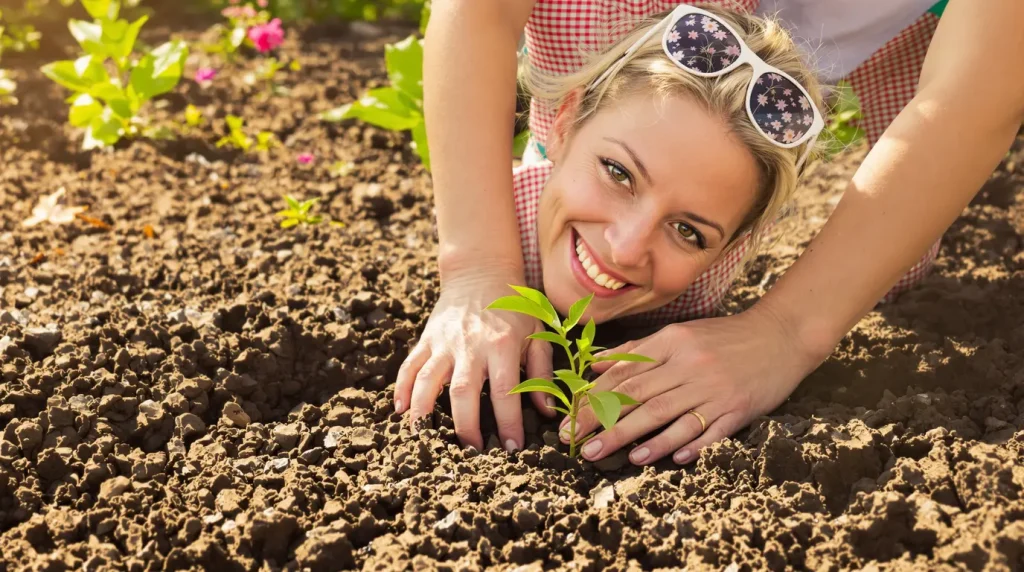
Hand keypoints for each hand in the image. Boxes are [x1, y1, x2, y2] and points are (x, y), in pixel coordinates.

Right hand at [394, 271, 556, 451]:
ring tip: (424, 439)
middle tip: (472, 453)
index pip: (505, 391)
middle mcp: (470, 345)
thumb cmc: (515, 309)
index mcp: (502, 345)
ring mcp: (444, 342)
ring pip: (427, 379)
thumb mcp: (538, 335)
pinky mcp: (427, 339)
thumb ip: (542, 373)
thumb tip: (547, 411)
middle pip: (462, 391)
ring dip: (423, 410)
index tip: (513, 447)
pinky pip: (409, 365)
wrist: (482, 272)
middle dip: (465, 426)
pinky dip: (401, 388)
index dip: (509, 422)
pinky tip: (400, 411)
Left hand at [560, 304, 825, 464]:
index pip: (625, 374)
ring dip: (636, 437)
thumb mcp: (679, 334)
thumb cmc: (724, 337)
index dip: (593, 398)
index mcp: (672, 343)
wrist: (782, 335)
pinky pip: (708, 431)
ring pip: (668, 415)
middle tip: (577, 443)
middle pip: (639, 397)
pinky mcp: (738, 409)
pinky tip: (666, 457)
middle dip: (603, 422)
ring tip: (610, 453)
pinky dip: (686, 444)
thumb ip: (637, 351)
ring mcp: (714, 389)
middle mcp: (690, 365)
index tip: (570, 419)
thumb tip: (595, 364)